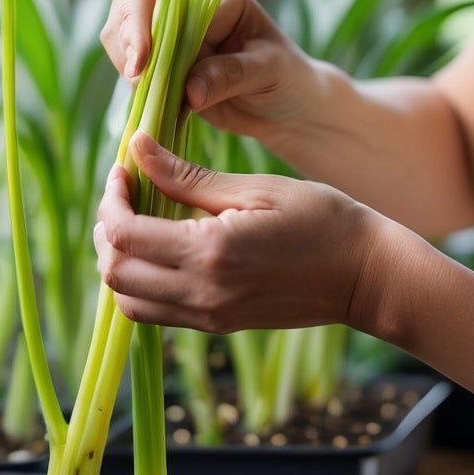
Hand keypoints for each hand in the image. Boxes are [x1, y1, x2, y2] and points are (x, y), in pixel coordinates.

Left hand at [93, 130, 413, 334]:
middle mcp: (201, 293)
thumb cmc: (320, 220)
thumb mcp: (253, 188)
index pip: (124, 234)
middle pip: (115, 272)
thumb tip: (136, 149)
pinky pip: (156, 312)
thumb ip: (186, 176)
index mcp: (209, 252)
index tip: (122, 170)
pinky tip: (161, 247)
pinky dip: (141, 282)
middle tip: (125, 194)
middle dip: (107, 230)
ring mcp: (208, 316)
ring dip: (120, 260)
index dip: (111, 199)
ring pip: (127, 300)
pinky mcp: (217, 325)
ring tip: (139, 220)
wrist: (366, 276)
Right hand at [99, 0, 327, 143]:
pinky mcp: (160, 67)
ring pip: (121, 33)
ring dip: (125, 62)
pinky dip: (131, 85)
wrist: (288, 108)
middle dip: (125, 34)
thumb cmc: (287, 77)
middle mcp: (185, 6)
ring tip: (147, 93)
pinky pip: (130, 68)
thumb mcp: (269, 71)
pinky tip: (147, 103)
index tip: (143, 55)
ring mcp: (168, 36)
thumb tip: (189, 90)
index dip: (142, 12)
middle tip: (136, 76)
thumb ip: (230, 74)